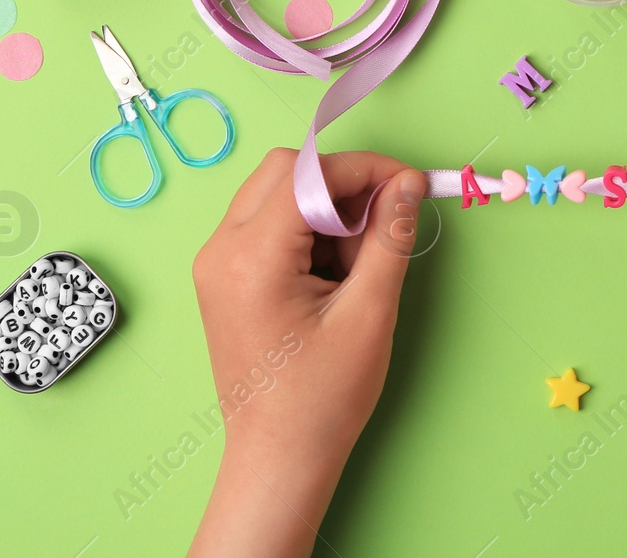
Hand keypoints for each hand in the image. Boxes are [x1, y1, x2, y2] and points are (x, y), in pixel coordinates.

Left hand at [189, 149, 424, 557]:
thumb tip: (407, 184)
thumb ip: (390, 238)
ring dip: (326, 207)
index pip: (309, 175)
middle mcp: (221, 250)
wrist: (278, 457)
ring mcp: (216, 262)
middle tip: (385, 219)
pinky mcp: (224, 276)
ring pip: (277, 192)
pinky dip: (308, 229)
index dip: (365, 169)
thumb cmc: (322, 398)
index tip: (410, 184)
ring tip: (359, 262)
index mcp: (251, 258)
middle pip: (286, 171)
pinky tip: (335, 273)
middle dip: (343, 184)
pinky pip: (268, 222)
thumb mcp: (369, 313)